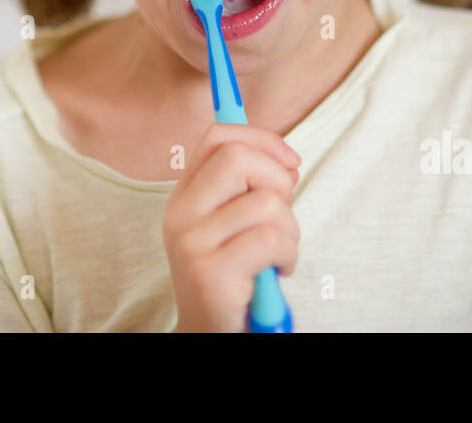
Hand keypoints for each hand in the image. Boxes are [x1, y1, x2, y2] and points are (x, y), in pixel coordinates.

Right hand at [163, 122, 300, 332]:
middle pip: (238, 158)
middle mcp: (180, 213)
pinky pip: (270, 239)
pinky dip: (288, 254)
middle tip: (281, 216)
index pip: (218, 137)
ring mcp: (191, 241)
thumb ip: (253, 189)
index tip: (290, 162)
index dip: (262, 139)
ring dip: (290, 229)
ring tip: (278, 253)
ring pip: (265, 202)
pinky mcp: (209, 272)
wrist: (211, 334)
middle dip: (278, 181)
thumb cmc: (235, 278)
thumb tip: (288, 161)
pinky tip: (277, 271)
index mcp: (185, 196)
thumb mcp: (236, 225)